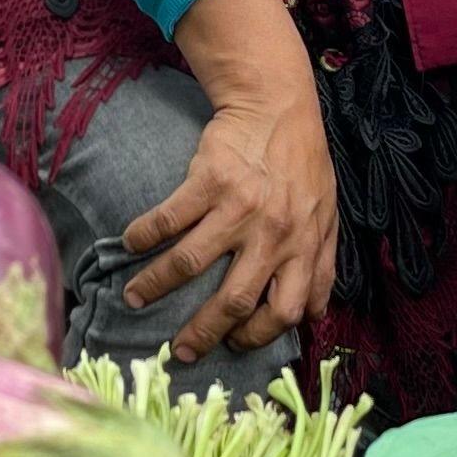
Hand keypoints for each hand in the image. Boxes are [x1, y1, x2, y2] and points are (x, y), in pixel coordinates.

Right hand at [125, 80, 336, 359]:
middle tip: (180, 350)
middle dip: (203, 333)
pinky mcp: (208, 181)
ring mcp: (239, 208)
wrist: (277, 107)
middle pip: (235, 301)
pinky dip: (144, 235)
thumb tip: (315, 315)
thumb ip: (322, 265)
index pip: (285, 311)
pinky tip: (129, 244)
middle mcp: (273, 235)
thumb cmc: (304, 166)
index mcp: (303, 247)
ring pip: (191, 263)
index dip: (258, 336)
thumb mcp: (327, 217)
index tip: (233, 343)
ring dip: (156, 286)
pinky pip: (169, 218)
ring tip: (133, 299)